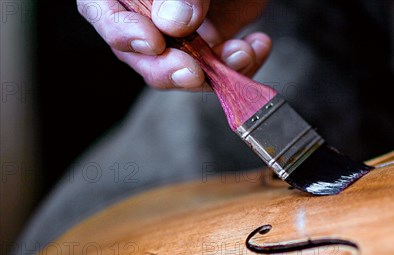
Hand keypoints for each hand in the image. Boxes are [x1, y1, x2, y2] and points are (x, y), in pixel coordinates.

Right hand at [77, 0, 270, 89]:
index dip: (125, 35)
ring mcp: (180, 31)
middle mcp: (149, 12)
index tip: (154, 43)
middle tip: (193, 72)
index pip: (104, 14)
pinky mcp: (212, 41)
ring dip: (216, 70)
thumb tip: (174, 24)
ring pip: (183, 70)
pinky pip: (220, 67)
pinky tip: (257, 45)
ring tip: (243, 52)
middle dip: (171, 70)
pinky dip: (242, 63)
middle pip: (142, 56)